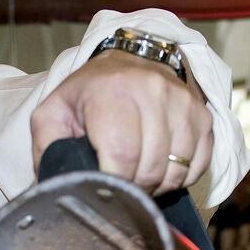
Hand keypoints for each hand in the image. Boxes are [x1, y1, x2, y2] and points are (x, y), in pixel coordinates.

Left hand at [30, 49, 212, 193]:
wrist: (130, 60)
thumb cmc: (90, 94)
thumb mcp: (55, 113)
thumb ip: (47, 147)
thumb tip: (53, 188)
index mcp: (111, 92)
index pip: (122, 155)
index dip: (115, 183)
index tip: (107, 189)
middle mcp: (152, 91)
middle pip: (150, 167)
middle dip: (134, 189)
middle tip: (122, 185)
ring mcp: (182, 102)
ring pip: (175, 170)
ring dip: (157, 185)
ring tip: (139, 175)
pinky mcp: (202, 113)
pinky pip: (197, 164)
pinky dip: (179, 176)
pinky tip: (161, 167)